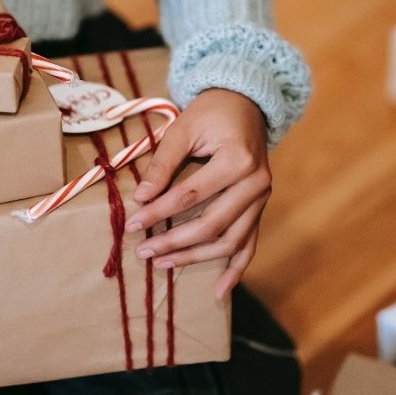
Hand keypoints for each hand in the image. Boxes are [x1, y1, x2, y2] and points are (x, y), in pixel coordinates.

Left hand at [126, 88, 270, 299]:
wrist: (246, 103)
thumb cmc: (212, 112)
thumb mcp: (183, 128)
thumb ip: (163, 164)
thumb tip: (141, 198)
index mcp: (238, 160)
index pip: (190, 196)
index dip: (158, 212)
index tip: (132, 224)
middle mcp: (256, 183)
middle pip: (211, 225)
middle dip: (174, 242)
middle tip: (143, 251)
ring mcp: (262, 199)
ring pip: (230, 241)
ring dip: (196, 258)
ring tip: (163, 264)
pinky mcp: (261, 207)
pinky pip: (250, 244)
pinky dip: (236, 270)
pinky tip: (219, 291)